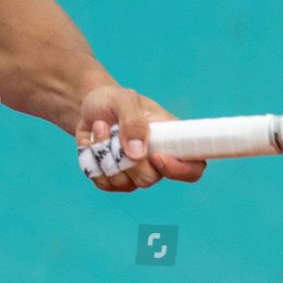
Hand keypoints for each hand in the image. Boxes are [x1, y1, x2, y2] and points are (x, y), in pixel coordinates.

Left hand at [75, 85, 205, 191]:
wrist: (88, 107)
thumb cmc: (113, 100)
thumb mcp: (124, 99)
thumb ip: (133, 122)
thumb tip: (138, 153)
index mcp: (171, 138)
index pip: (194, 166)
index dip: (180, 169)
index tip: (157, 157)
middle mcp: (156, 160)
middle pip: (149, 178)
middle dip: (126, 158)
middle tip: (114, 131)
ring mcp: (135, 172)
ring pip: (124, 182)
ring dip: (105, 153)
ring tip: (100, 127)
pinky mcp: (113, 178)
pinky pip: (103, 183)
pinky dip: (92, 161)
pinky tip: (91, 143)